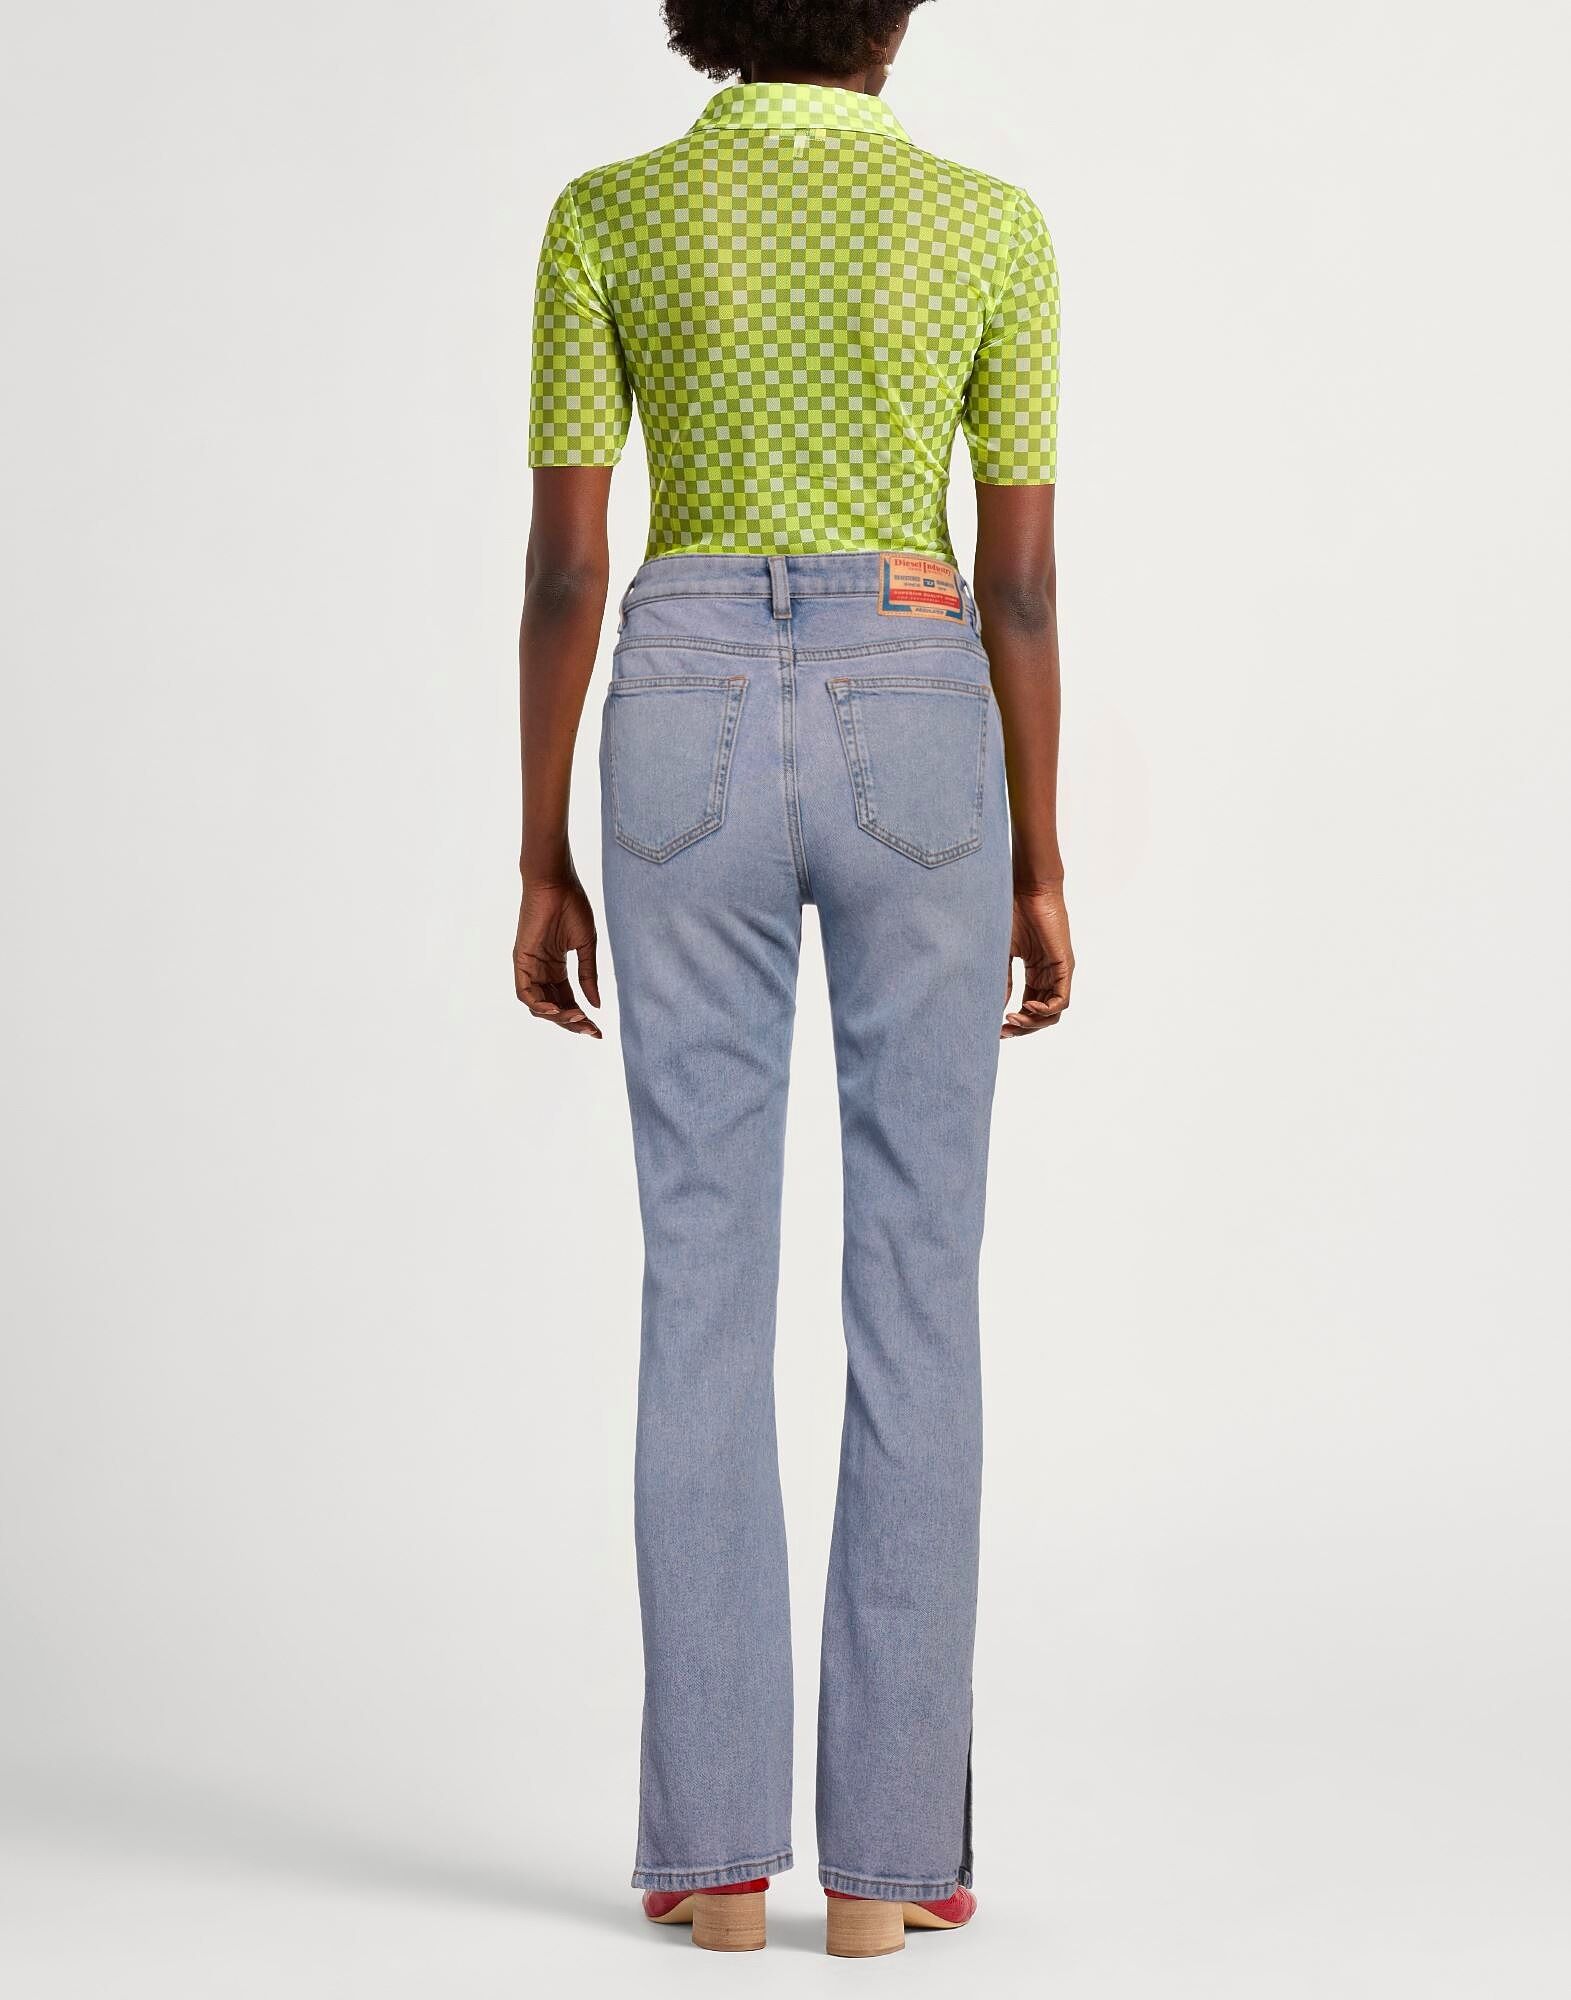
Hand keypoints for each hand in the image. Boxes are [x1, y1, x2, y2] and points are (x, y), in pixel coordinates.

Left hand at [513, 872, 601, 1038]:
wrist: (557, 882)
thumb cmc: (572, 906)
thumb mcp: (585, 947)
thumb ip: (588, 976)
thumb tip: (596, 1005)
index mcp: (556, 967)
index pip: (567, 1000)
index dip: (581, 1018)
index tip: (598, 1031)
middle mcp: (541, 970)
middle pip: (554, 1007)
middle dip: (572, 1023)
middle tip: (591, 1030)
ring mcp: (529, 967)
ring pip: (539, 1005)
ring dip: (558, 1017)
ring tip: (578, 1019)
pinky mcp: (520, 960)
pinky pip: (525, 993)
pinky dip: (540, 1006)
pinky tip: (558, 1010)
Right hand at [1003, 885, 1073, 1038]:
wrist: (1027, 890)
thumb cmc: (1012, 913)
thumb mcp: (1003, 954)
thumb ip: (1002, 980)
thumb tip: (996, 1007)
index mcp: (1036, 973)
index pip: (1029, 1008)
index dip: (1015, 1022)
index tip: (996, 1029)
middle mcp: (1049, 976)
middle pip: (1042, 1016)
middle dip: (1022, 1028)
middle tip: (1003, 1032)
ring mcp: (1059, 973)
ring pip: (1053, 1014)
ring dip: (1032, 1023)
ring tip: (1013, 1021)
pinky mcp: (1065, 967)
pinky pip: (1061, 1001)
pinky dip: (1045, 1011)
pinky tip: (1026, 1008)